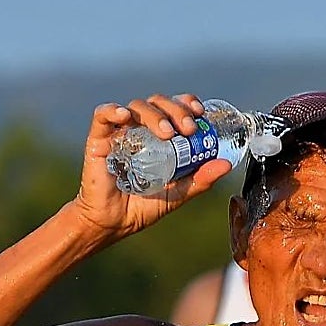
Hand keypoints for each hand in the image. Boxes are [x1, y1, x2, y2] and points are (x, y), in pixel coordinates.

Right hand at [72, 93, 233, 239]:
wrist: (114, 223)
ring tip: (168, 135)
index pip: (174, 107)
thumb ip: (201, 179)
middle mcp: (140, 128)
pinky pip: (102, 115)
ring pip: (136, 106)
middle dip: (177, 110)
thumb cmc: (143, 206)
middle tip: (188, 129)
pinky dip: (113, 110)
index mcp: (159, 135)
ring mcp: (119, 132)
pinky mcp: (98, 139)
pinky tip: (124, 116)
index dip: (187, 103)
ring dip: (155, 115)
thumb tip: (226, 164)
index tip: (200, 114)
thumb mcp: (178, 193)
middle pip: (158, 102)